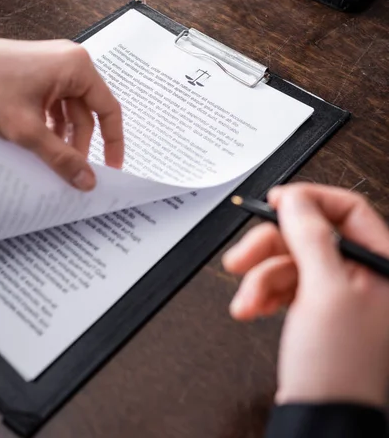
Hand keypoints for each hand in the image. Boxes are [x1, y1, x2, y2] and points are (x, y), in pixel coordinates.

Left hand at [0, 39, 122, 189]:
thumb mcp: (26, 129)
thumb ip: (60, 158)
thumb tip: (86, 180)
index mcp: (77, 67)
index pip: (108, 109)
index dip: (112, 141)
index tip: (111, 167)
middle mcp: (68, 63)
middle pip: (86, 113)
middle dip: (79, 144)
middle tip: (73, 174)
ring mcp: (50, 67)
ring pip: (67, 111)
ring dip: (62, 138)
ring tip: (53, 164)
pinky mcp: (33, 74)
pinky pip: (50, 105)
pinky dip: (47, 127)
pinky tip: (37, 146)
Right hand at [223, 183, 388, 406]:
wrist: (320, 418)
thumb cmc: (338, 365)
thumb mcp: (324, 291)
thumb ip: (310, 236)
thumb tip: (294, 199)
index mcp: (379, 262)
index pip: (347, 208)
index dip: (308, 200)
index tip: (275, 202)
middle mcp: (360, 273)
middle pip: (308, 233)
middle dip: (269, 247)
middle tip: (241, 258)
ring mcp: (336, 290)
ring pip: (289, 258)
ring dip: (260, 278)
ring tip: (247, 301)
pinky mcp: (314, 306)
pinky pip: (283, 282)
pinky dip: (263, 292)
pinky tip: (252, 307)